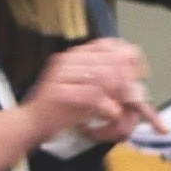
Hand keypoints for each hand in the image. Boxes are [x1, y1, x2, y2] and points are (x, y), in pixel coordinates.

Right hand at [24, 39, 162, 140]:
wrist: (30, 124)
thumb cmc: (58, 109)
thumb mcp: (82, 88)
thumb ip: (102, 79)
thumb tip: (130, 74)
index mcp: (72, 56)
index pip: (106, 45)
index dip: (127, 55)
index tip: (140, 70)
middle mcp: (66, 61)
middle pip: (108, 62)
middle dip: (126, 80)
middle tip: (134, 95)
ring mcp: (61, 75)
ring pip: (103, 78)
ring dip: (118, 95)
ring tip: (122, 107)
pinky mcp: (60, 94)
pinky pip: (93, 96)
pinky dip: (107, 107)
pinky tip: (110, 114)